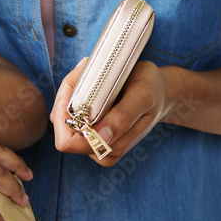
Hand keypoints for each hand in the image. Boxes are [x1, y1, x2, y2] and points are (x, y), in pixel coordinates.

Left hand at [51, 58, 168, 166]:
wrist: (159, 92)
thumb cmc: (151, 90)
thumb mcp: (142, 96)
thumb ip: (122, 118)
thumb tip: (101, 137)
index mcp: (110, 146)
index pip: (68, 141)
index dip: (63, 114)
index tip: (74, 85)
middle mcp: (99, 148)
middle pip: (61, 129)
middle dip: (65, 99)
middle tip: (81, 72)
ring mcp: (93, 140)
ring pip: (63, 120)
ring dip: (70, 95)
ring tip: (89, 75)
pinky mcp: (89, 129)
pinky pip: (68, 115)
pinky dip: (74, 96)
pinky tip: (89, 84)